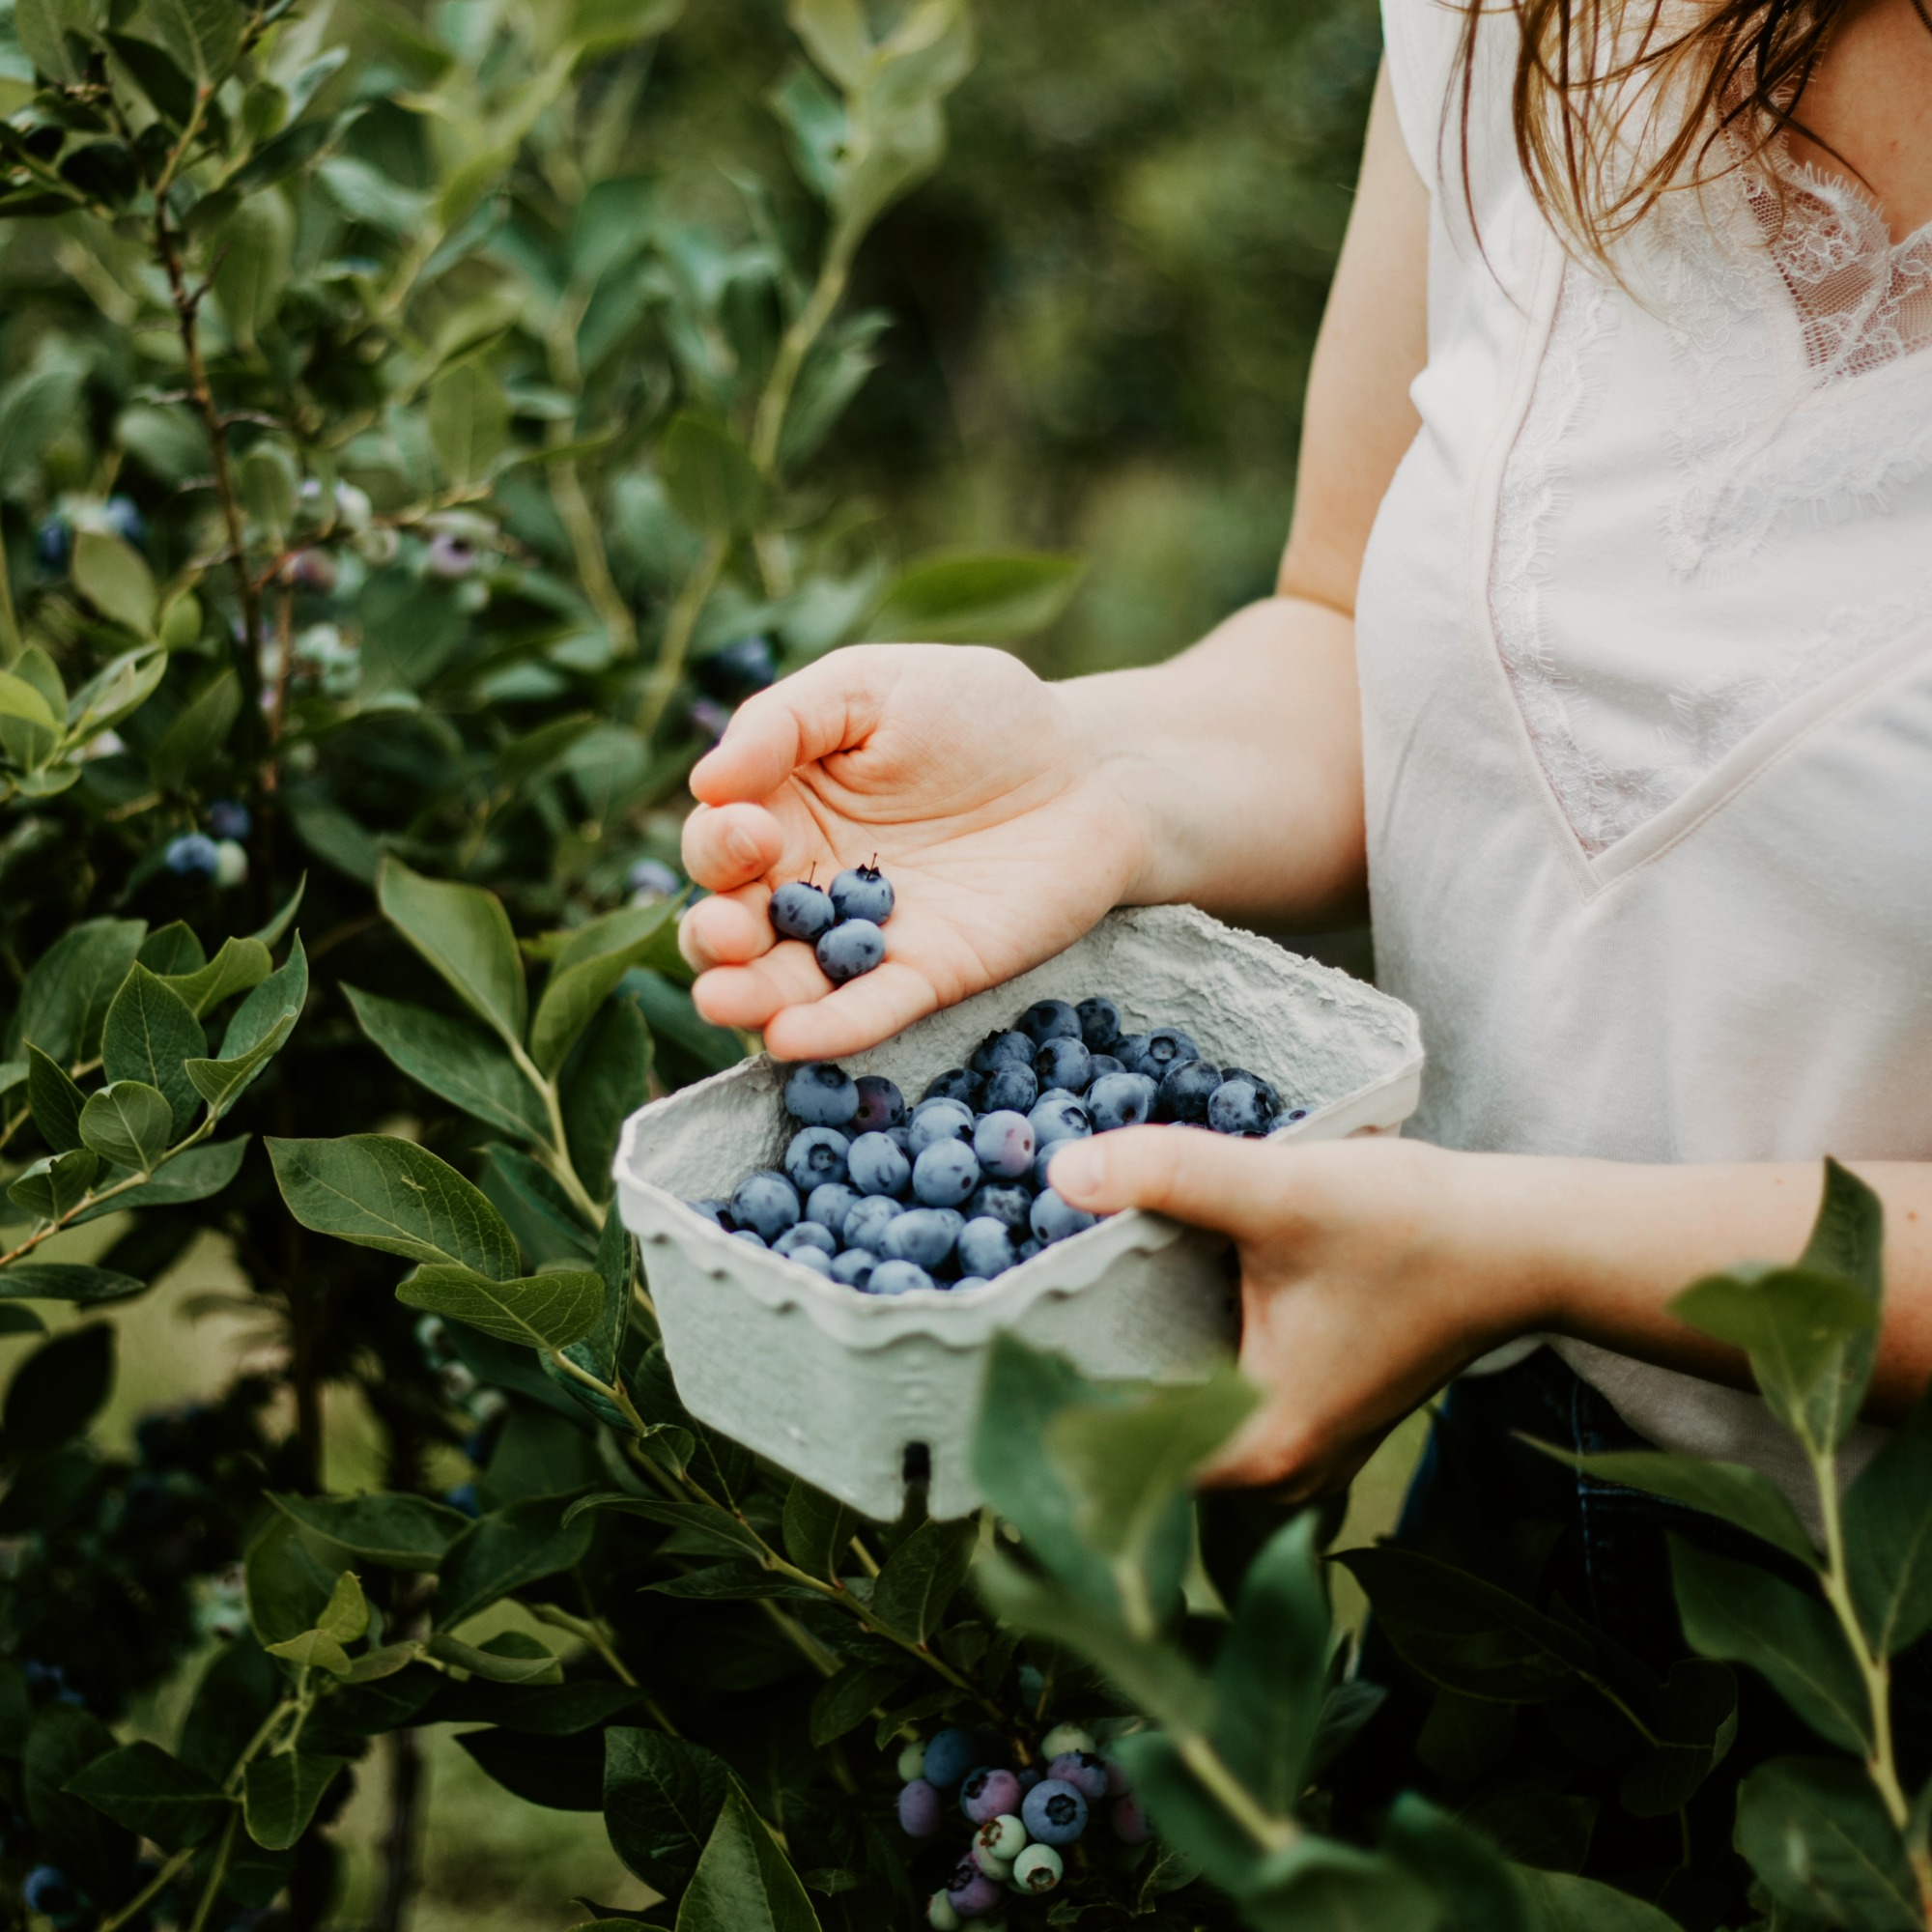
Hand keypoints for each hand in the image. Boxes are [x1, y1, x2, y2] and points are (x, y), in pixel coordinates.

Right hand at [680, 644, 1146, 1060]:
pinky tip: (791, 1037)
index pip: (720, 842)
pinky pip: (869, 1011)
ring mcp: (864, 939)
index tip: (751, 828)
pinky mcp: (927, 977)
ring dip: (748, 998)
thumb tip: (707, 781)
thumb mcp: (871, 687)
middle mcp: (808, 883)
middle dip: (714, 934)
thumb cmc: (977, 713)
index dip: (720, 843)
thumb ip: (785, 721)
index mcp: (782, 810)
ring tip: (726, 999)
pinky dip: (830, 1030)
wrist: (1090, 768)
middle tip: (728, 928)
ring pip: (784, 983)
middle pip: (731, 925)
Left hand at [1045, 1131, 1552, 1497]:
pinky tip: (1141, 1326)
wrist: (1521, 1242)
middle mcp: (1279, 1473)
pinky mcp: (1315, 1418)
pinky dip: (1174, 1387)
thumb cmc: (1413, 1230)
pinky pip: (1216, 1425)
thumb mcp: (1280, 1191)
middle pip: (1142, 1465)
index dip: (1052, 1422)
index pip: (1118, 1468)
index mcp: (1260, 1446)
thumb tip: (1064, 1171)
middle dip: (1078, 1408)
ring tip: (1060, 1332)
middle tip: (1008, 1342)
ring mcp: (1303, 1455)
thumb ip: (1170, 1174)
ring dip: (1128, 1399)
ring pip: (1181, 1449)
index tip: (993, 1370)